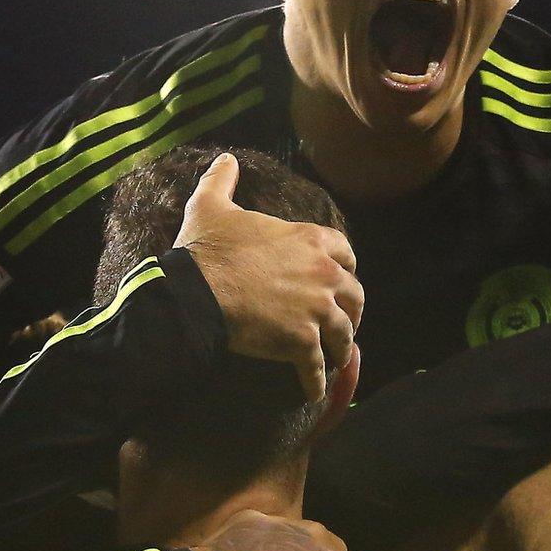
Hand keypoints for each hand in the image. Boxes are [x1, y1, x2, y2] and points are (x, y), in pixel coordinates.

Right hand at [175, 152, 363, 401]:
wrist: (196, 294)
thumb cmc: (206, 249)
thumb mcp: (211, 205)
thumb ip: (223, 180)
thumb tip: (225, 159)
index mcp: (311, 240)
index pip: (347, 252)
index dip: (345, 267)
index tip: (342, 278)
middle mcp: (323, 274)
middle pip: (355, 296)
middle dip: (351, 310)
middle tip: (342, 321)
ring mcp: (316, 311)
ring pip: (344, 334)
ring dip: (341, 347)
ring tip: (334, 357)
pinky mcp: (302, 344)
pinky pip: (317, 368)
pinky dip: (317, 382)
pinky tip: (315, 392)